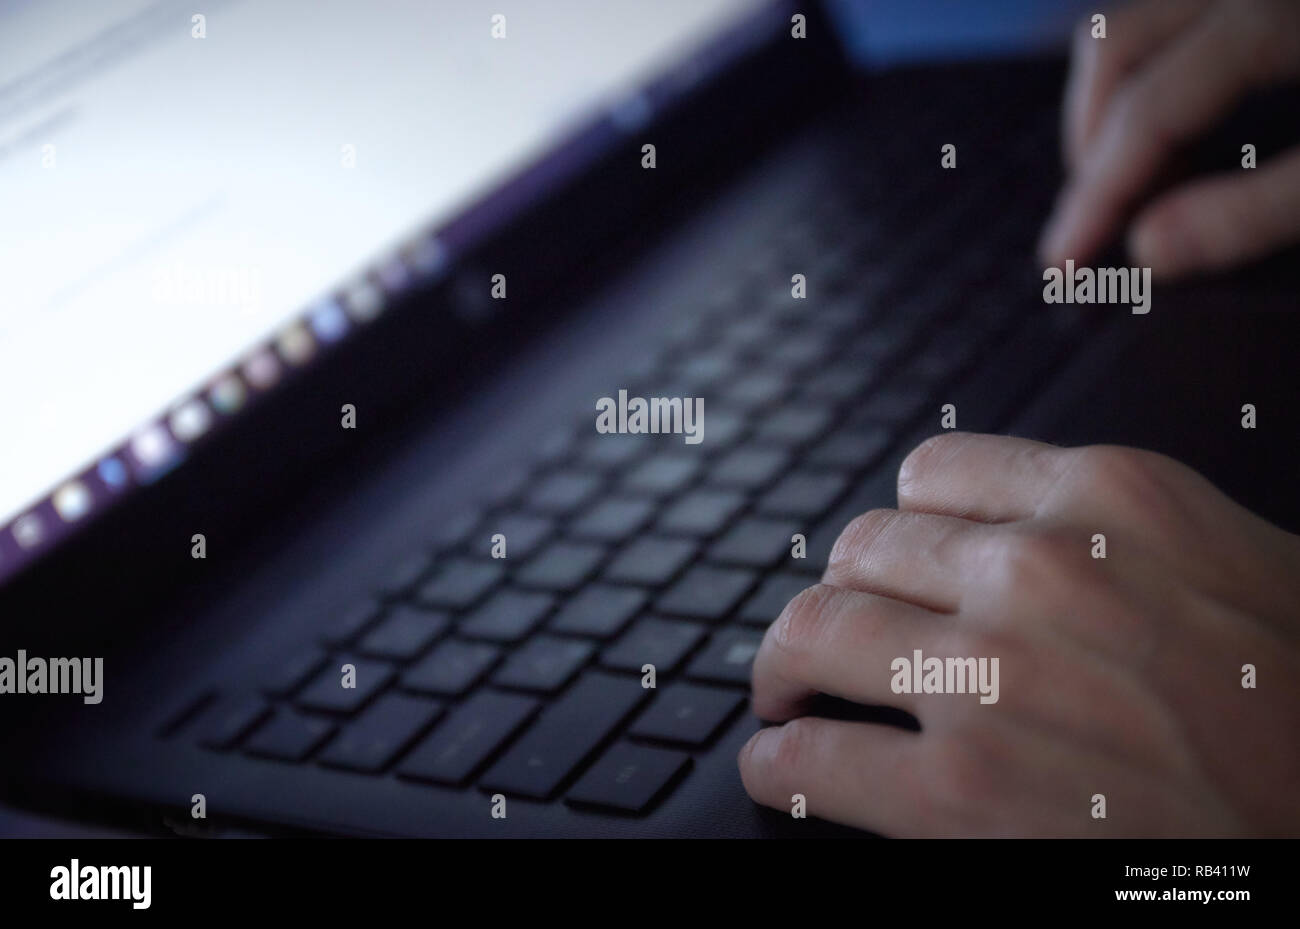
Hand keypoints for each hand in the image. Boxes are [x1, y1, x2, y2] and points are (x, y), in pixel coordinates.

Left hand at [739, 432, 1299, 835]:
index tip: (890, 561)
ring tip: (786, 690)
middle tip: (831, 630)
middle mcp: (1037, 572)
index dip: (899, 526)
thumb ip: (1110, 532)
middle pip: (861, 549)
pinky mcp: (959, 795)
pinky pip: (814, 760)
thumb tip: (1014, 532)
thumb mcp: (1226, 560)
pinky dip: (777, 762)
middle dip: (841, 591)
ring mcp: (989, 681)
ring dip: (783, 663)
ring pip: (814, 629)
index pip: (933, 475)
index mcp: (1107, 500)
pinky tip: (780, 765)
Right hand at [1038, 0, 1299, 278]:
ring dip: (1109, 113)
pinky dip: (1147, 86)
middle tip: (1096, 228)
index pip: (1146, 112)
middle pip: (1114, 50)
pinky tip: (1174, 143)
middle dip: (1089, 148)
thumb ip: (1256, 210)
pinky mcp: (1255, 5)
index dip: (1098, 194)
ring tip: (1135, 189)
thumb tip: (1150, 252)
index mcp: (1269, 20)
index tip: (1065, 265)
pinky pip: (1169, 34)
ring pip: (1131, 33)